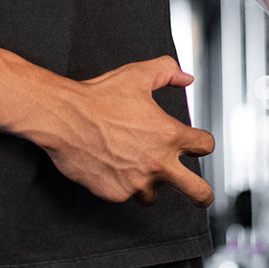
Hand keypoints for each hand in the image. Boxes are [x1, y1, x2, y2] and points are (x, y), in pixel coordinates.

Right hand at [43, 56, 215, 206]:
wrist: (64, 117)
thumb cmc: (98, 97)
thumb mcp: (137, 75)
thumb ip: (168, 71)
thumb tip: (186, 77)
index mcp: (169, 135)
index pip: (205, 146)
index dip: (201, 143)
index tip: (195, 145)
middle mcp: (158, 163)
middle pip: (198, 192)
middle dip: (203, 195)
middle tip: (201, 196)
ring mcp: (137, 182)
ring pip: (154, 196)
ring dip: (149, 185)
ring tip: (135, 169)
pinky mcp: (116, 193)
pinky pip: (125, 195)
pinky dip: (120, 184)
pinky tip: (110, 166)